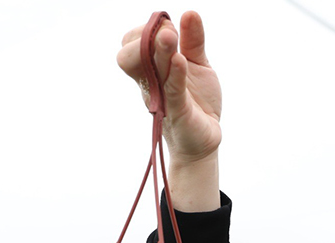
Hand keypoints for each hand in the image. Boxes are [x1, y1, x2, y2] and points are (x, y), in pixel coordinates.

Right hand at [116, 10, 221, 166]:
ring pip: (151, 70)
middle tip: (169, 32)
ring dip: (160, 51)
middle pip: (129, 56)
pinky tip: (181, 60)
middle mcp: (150, 82)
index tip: (168, 27)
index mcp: (150, 68)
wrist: (205, 138)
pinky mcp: (177, 112)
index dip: (144, 31)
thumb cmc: (197, 101)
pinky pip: (172, 91)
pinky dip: (176, 74)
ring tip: (169, 35)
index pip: (129, 44)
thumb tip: (190, 12)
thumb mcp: (197, 64)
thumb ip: (193, 40)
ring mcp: (161, 98)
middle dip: (144, 38)